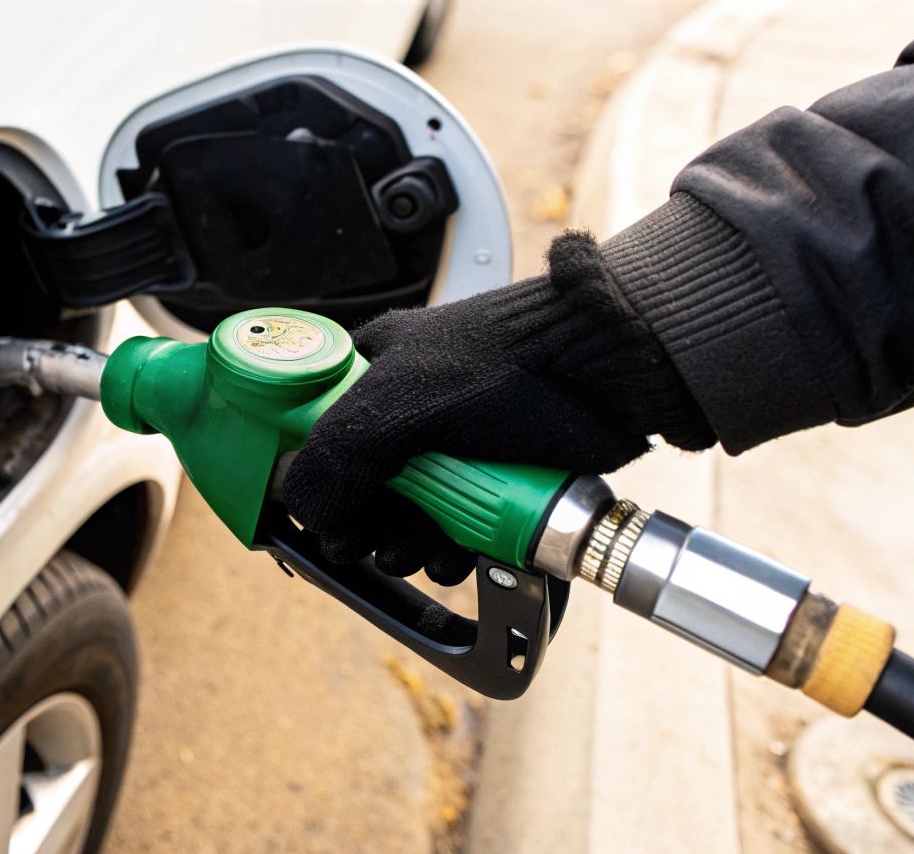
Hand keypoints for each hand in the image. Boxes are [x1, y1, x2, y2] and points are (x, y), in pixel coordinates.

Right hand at [283, 231, 712, 581]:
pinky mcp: (491, 481)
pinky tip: (455, 554)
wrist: (609, 373)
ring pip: (404, 516)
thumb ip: (336, 454)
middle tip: (367, 539)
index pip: (311, 426)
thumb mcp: (401, 400)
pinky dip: (449, 552)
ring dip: (403, 547)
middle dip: (362, 523)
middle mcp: (406, 408)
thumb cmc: (513, 359)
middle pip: (357, 485)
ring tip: (415, 551)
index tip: (316, 508)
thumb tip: (304, 511)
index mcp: (373, 367)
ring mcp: (450, 448)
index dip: (308, 473)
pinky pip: (452, 530)